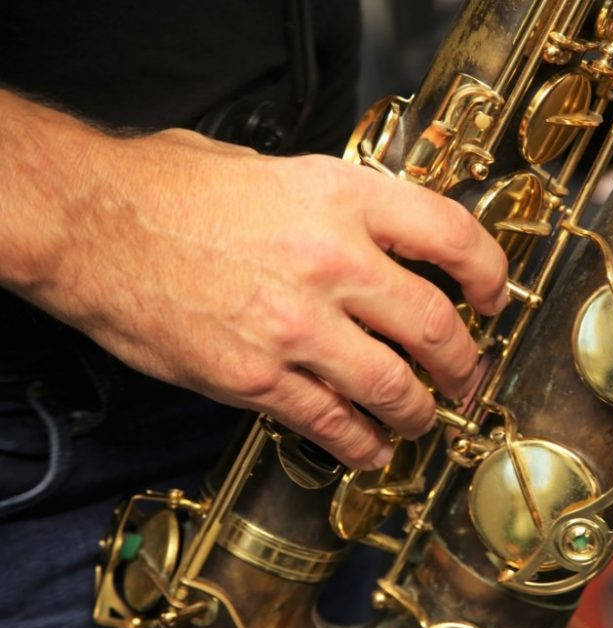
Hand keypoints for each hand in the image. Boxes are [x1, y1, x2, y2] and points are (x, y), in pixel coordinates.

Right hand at [1, 103, 507, 469]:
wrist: (93, 225)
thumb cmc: (173, 190)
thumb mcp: (276, 170)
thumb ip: (339, 204)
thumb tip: (382, 232)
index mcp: (343, 199)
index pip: (452, 236)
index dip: (491, 273)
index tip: (496, 297)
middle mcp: (334, 263)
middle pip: (436, 327)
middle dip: (464, 363)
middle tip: (468, 377)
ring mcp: (298, 327)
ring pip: (394, 388)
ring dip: (420, 413)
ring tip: (424, 420)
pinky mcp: (257, 378)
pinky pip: (330, 423)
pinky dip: (361, 443)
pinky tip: (371, 449)